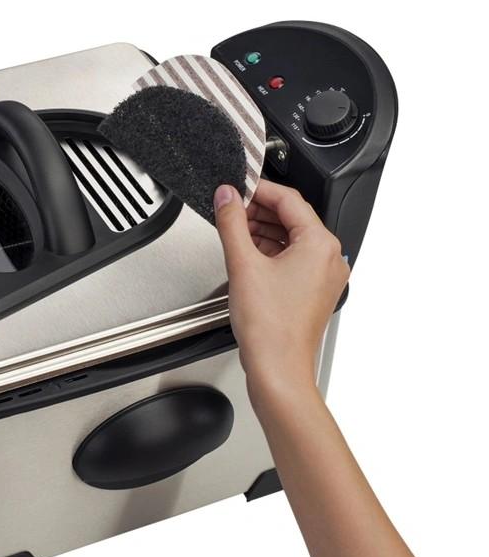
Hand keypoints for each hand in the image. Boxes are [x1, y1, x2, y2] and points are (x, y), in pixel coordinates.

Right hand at [213, 180, 349, 400]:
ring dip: (264, 232)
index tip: (238, 187)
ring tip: (235, 231)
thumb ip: (232, 223)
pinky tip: (248, 255)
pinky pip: (294, 260)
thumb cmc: (270, 328)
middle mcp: (329, 258)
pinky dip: (272, 252)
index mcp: (320, 245)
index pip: (289, 200)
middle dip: (259, 211)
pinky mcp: (314, 292)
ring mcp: (324, 277)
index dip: (259, 189)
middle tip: (231, 208)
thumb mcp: (243, 264)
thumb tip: (227, 196)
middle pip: (293, 219)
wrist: (278, 368)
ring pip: (293, 240)